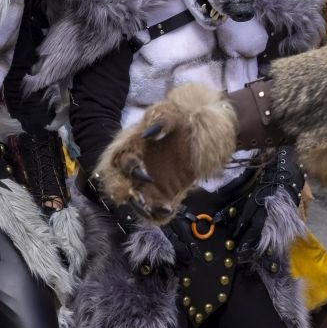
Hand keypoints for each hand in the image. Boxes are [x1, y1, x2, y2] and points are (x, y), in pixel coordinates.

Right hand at [93, 83, 238, 221]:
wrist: (205, 132)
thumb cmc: (183, 120)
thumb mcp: (174, 114)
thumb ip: (162, 121)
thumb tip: (148, 133)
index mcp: (133, 148)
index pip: (121, 161)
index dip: (128, 168)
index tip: (143, 171)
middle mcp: (137, 168)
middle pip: (121, 185)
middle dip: (127, 194)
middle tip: (140, 198)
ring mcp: (149, 184)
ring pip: (136, 201)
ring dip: (141, 207)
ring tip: (157, 206)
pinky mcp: (164, 195)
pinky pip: (155, 210)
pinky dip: (157, 213)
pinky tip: (168, 208)